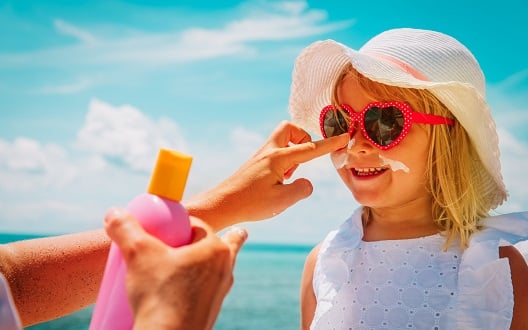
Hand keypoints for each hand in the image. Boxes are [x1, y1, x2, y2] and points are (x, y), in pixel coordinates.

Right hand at [103, 208, 246, 329]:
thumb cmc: (159, 296)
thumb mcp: (137, 254)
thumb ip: (125, 229)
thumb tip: (113, 213)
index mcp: (216, 250)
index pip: (197, 225)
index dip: (180, 223)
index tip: (164, 227)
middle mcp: (224, 270)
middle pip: (216, 245)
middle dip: (211, 239)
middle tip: (201, 237)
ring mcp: (219, 293)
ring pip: (213, 270)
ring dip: (206, 263)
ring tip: (202, 260)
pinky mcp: (209, 312)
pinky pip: (206, 291)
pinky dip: (199, 286)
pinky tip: (188, 290)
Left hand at [184, 121, 348, 230]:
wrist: (222, 204)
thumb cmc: (250, 203)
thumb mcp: (282, 201)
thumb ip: (302, 189)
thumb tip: (307, 182)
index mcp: (278, 158)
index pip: (310, 148)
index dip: (330, 144)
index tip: (345, 136)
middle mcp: (269, 152)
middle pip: (290, 128)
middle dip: (303, 138)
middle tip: (303, 160)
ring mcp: (261, 156)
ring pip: (282, 140)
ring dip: (293, 152)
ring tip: (288, 177)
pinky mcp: (256, 163)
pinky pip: (275, 152)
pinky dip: (284, 161)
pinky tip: (278, 181)